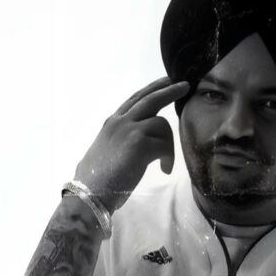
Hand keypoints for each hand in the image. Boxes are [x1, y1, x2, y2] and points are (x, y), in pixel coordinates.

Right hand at [75, 77, 189, 212]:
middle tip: (185, 85)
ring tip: (166, 164)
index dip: (152, 90)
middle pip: (150, 98)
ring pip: (162, 124)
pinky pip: (165, 144)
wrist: (90, 193)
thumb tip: (135, 144)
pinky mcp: (139, 143)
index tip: (166, 83)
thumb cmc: (97, 180)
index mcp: (112, 122)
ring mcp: (129, 130)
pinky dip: (168, 158)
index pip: (136, 99)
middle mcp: (120, 121)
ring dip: (170, 144)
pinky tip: (164, 170)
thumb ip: (121, 140)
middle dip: (170, 90)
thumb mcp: (107, 151)